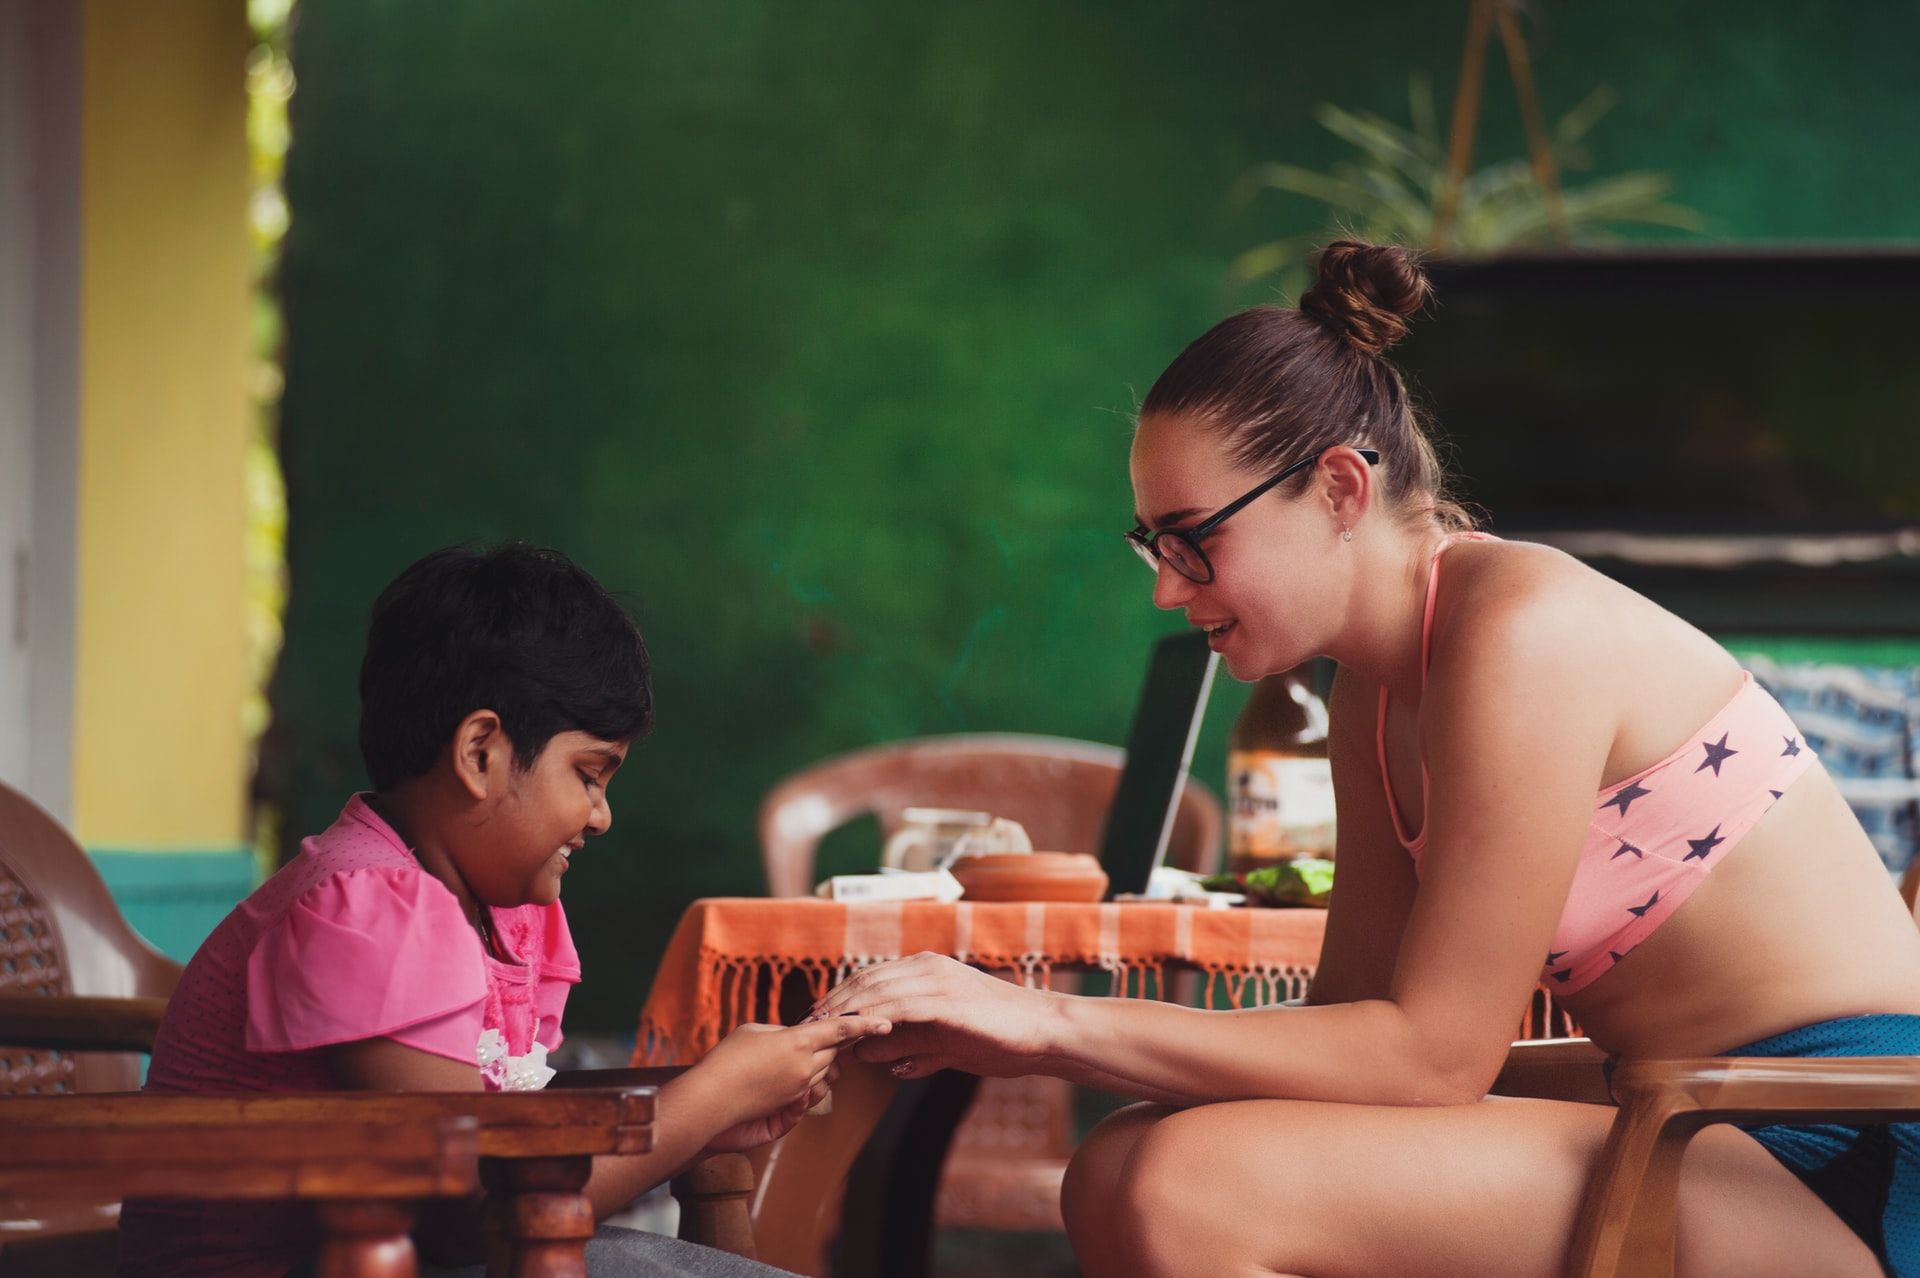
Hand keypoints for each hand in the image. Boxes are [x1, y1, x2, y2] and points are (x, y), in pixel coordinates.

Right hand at [692, 1016, 885, 1144]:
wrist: (707, 1102)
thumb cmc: (725, 1060)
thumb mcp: (754, 1032)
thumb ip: (782, 1032)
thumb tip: (795, 1037)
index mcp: (798, 1042)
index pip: (841, 1029)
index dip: (865, 1024)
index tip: (886, 1022)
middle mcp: (806, 1067)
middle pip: (835, 1052)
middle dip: (835, 1043)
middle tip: (830, 1035)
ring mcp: (800, 1090)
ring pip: (824, 1072)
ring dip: (817, 1062)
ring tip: (792, 1055)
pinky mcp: (790, 1107)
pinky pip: (810, 1091)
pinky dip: (804, 1081)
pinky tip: (783, 1075)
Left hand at [808, 952, 1054, 1080]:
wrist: (1045, 1032)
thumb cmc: (999, 1037)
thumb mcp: (944, 1043)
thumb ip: (908, 1045)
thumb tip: (866, 1052)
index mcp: (925, 971)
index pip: (867, 981)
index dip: (837, 1002)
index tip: (811, 1026)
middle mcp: (927, 967)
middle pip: (863, 982)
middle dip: (831, 1007)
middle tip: (804, 1031)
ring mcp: (938, 980)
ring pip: (876, 990)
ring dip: (844, 1013)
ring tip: (820, 1035)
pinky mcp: (948, 998)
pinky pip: (900, 1006)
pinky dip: (874, 1019)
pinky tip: (857, 1036)